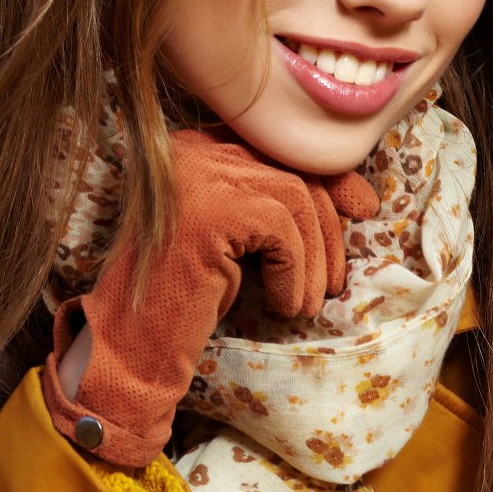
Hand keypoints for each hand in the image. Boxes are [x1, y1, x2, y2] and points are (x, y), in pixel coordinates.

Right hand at [42, 130, 380, 467]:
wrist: (130, 344)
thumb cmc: (187, 296)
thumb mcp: (242, 240)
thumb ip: (278, 204)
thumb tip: (360, 194)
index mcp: (194, 146)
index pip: (279, 146)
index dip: (329, 178)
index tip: (362, 209)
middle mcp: (191, 148)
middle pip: (292, 169)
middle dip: (329, 224)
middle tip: (338, 278)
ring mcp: (197, 174)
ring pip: (295, 200)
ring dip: (315, 259)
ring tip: (308, 303)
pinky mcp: (209, 209)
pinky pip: (283, 232)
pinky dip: (296, 273)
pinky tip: (284, 304)